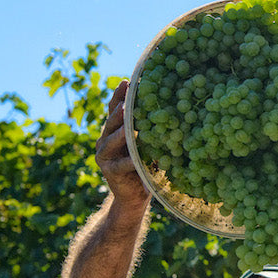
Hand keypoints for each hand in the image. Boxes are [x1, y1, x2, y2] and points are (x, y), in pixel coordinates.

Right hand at [95, 81, 150, 209]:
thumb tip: (172, 108)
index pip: (115, 109)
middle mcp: (105, 140)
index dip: (120, 96)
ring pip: (112, 140)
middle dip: (119, 108)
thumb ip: (149, 130)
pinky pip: (120, 164)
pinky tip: (135, 158)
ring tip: (127, 120)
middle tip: (127, 96)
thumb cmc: (145, 167)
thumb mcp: (147, 146)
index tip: (127, 81)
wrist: (134, 196)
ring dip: (120, 131)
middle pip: (112, 121)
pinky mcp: (109, 171)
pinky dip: (128, 161)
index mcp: (114, 131)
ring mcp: (105, 155)